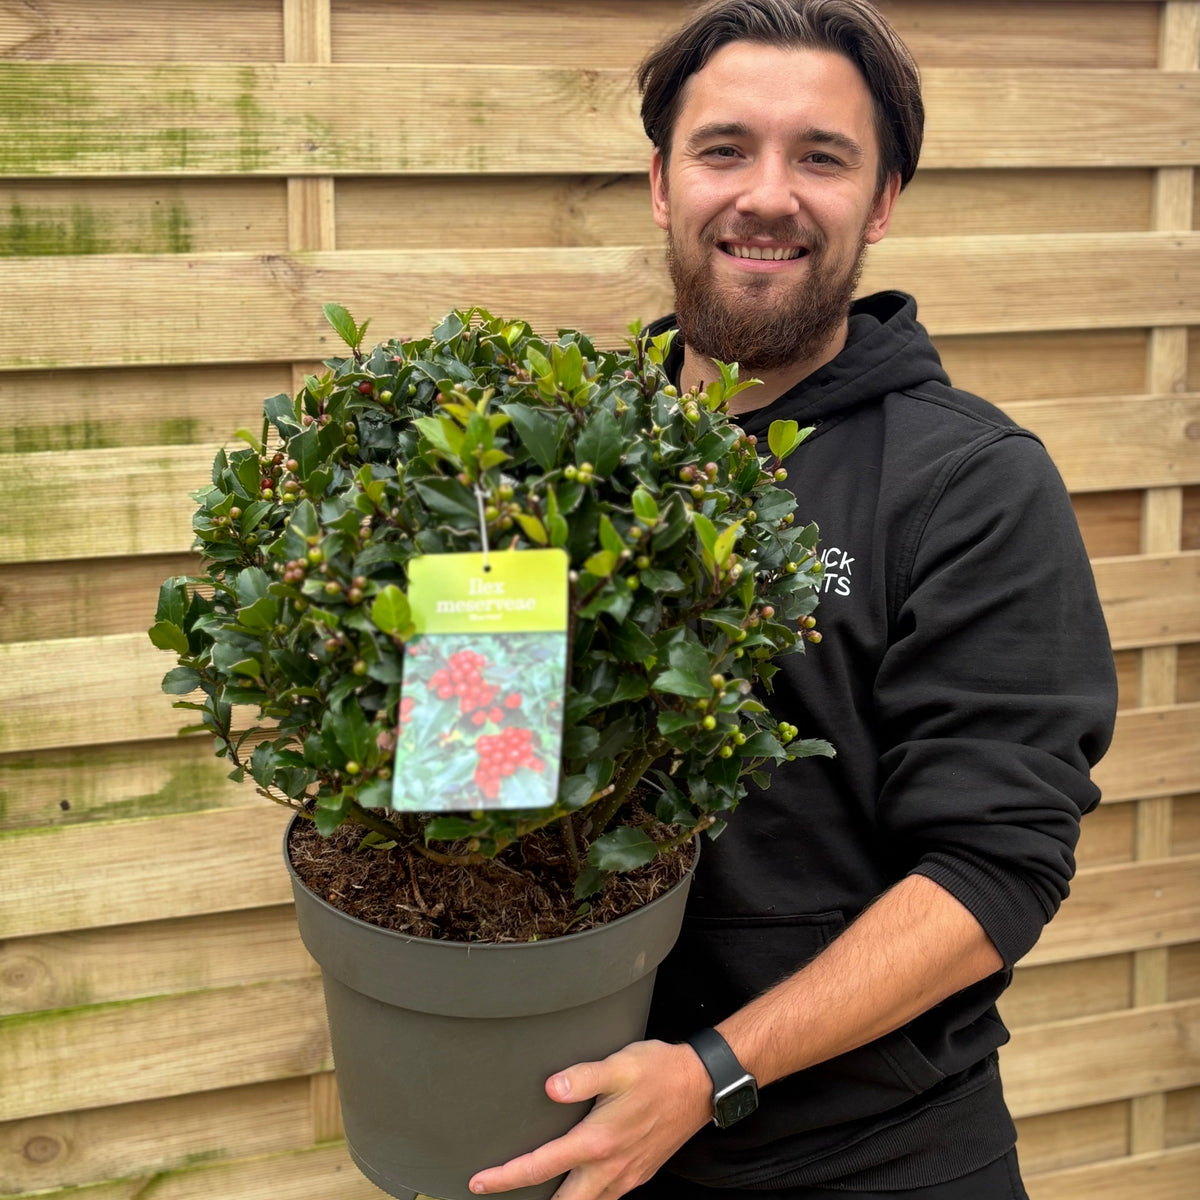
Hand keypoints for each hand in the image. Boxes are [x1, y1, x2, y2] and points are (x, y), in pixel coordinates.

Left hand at [468, 1039, 711, 1199]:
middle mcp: (609, 1168)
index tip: (478, 1182)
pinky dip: (585, 1199)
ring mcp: (626, 1176)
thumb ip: (582, 1077)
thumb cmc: (659, 1071)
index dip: (505, 1177)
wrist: (702, 1086)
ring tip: (535, 1195)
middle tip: (503, 1195)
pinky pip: (606, 1199)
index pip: (541, 1167)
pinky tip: (579, 1186)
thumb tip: (549, 1088)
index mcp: (597, 1142)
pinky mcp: (639, 1174)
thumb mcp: (619, 1065)